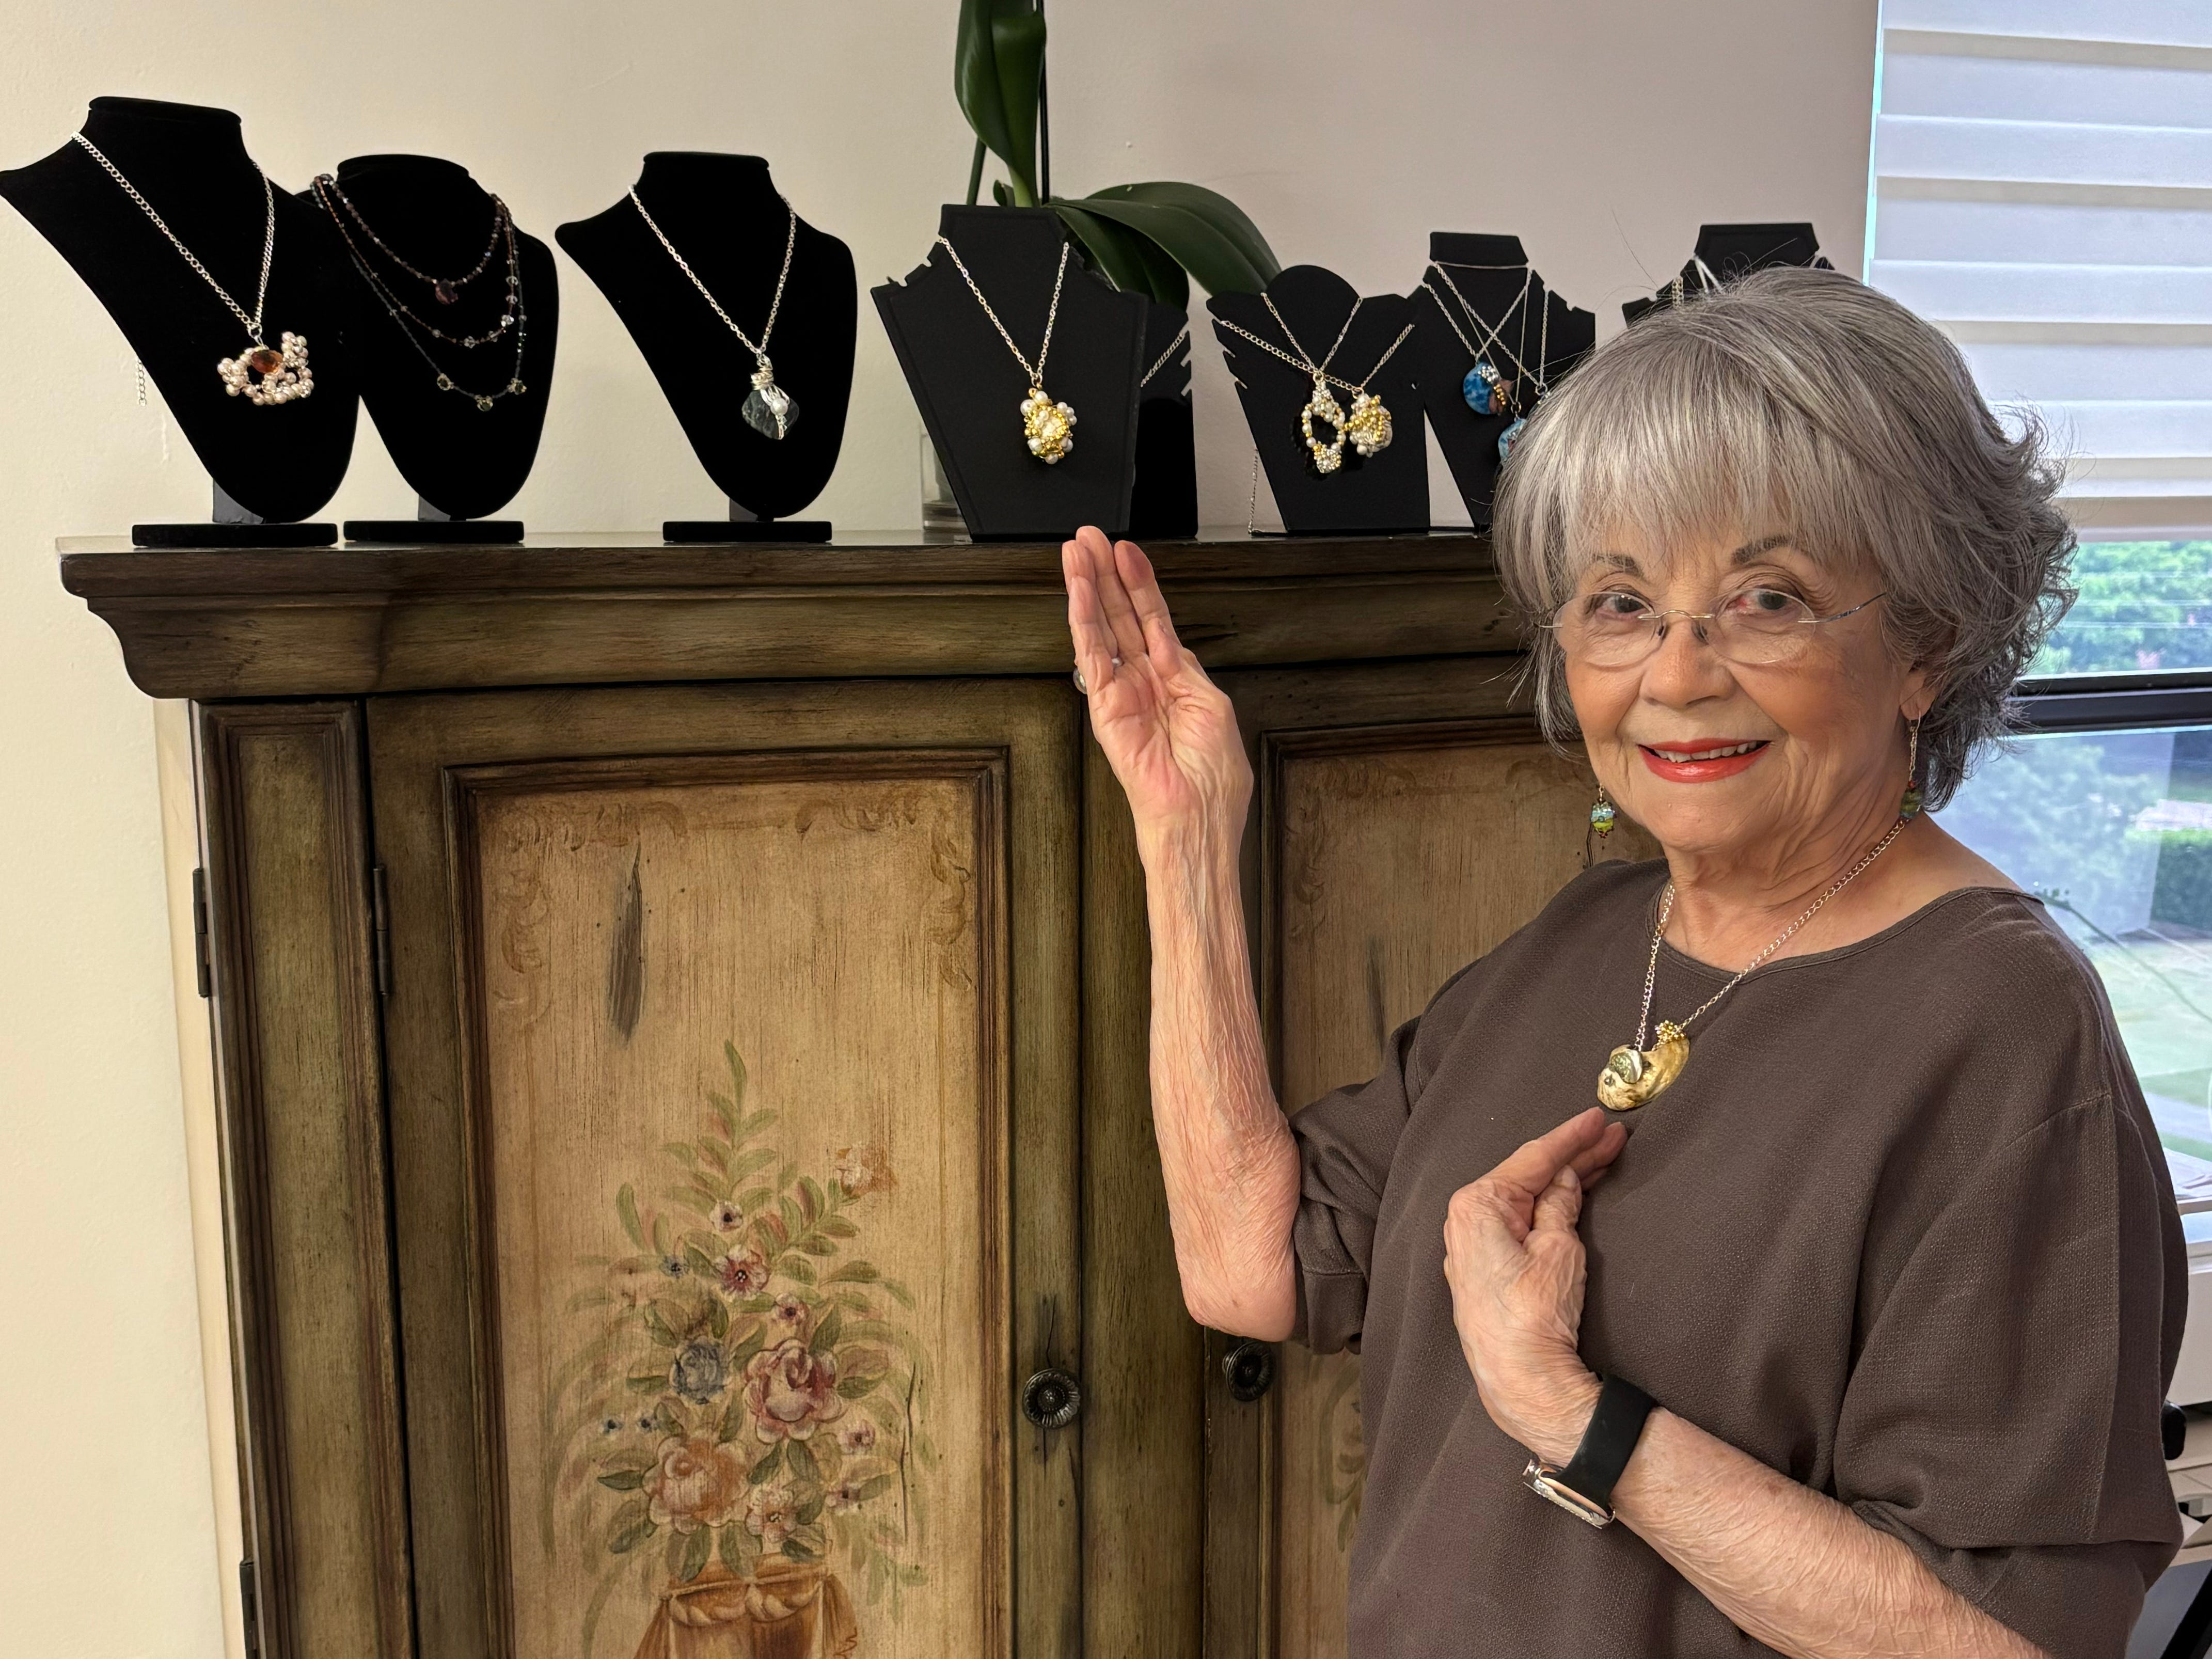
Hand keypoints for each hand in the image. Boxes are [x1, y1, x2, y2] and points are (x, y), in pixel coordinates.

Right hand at [1062, 525, 1252, 843]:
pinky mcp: (1105, 710)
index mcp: (1174, 682)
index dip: (1139, 583)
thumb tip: (1165, 637)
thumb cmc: (1213, 779)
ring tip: (1074, 553)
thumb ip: (1183, 666)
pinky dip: (1083, 624)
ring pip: (1101, 630)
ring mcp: (1122, 695)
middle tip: (1088, 539)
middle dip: (1104, 575)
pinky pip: (1092, 659)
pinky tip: (1077, 594)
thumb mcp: (1212, 705)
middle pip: (1120, 616)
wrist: (1199, 818)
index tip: (1127, 551)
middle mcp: (1144, 684)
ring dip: (1087, 589)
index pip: (1152, 619)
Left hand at [1443, 1108, 1627, 1463]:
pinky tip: (1569, 1195)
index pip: (1532, 1159)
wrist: (1520, 1379)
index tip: (1598, 1119)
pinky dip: (1545, 1208)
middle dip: (1571, 1157)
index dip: (1570, 1138)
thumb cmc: (1534, 1314)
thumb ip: (1558, 1203)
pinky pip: (1517, 1223)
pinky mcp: (1484, 1269)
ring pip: (1524, 1200)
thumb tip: (1564, 1177)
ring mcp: (1472, 1246)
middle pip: (1527, 1177)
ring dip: (1561, 1181)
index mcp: (1477, 1204)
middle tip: (1611, 1137)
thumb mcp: (1558, 1248)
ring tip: (1602, 1158)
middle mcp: (1465, 1220)